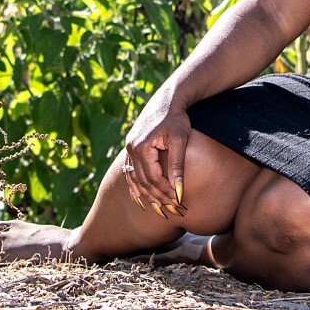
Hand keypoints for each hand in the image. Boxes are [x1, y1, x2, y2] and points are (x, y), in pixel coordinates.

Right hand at [122, 90, 190, 219]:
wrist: (169, 100)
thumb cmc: (177, 119)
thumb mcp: (180, 141)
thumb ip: (177, 166)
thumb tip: (178, 191)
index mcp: (142, 146)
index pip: (153, 177)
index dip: (165, 191)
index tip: (177, 201)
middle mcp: (131, 148)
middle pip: (143, 181)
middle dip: (157, 196)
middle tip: (170, 209)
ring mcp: (129, 148)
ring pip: (135, 178)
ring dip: (147, 194)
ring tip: (157, 208)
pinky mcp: (131, 147)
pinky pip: (131, 171)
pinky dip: (135, 185)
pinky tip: (139, 198)